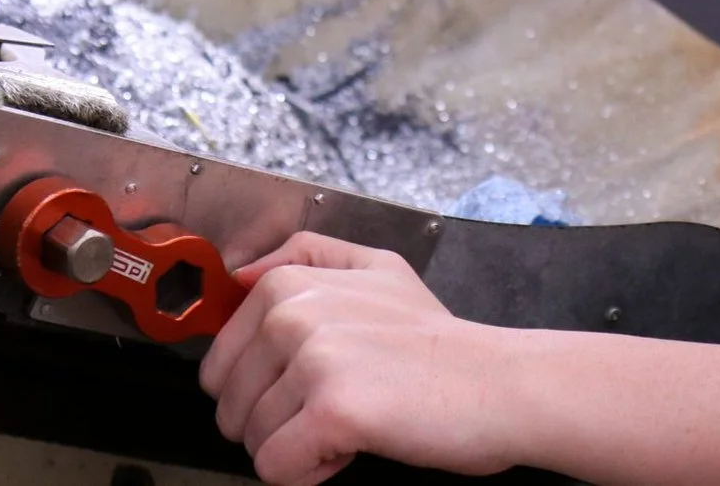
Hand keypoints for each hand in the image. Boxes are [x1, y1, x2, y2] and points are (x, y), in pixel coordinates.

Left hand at [199, 232, 514, 485]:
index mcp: (291, 283)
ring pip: (251, 439)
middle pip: (229, 404)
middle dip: (275, 420)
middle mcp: (293, 313)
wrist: (499, 383)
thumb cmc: (440, 342)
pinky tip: (353, 444)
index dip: (265, 387)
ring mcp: (311, 360)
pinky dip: (310, 472)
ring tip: (354, 418)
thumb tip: (240, 274)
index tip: (311, 382)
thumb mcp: (375, 268)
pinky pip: (275, 467)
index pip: (220, 362)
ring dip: (298, 446)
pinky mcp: (331, 410)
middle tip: (337, 403)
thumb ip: (304, 256)